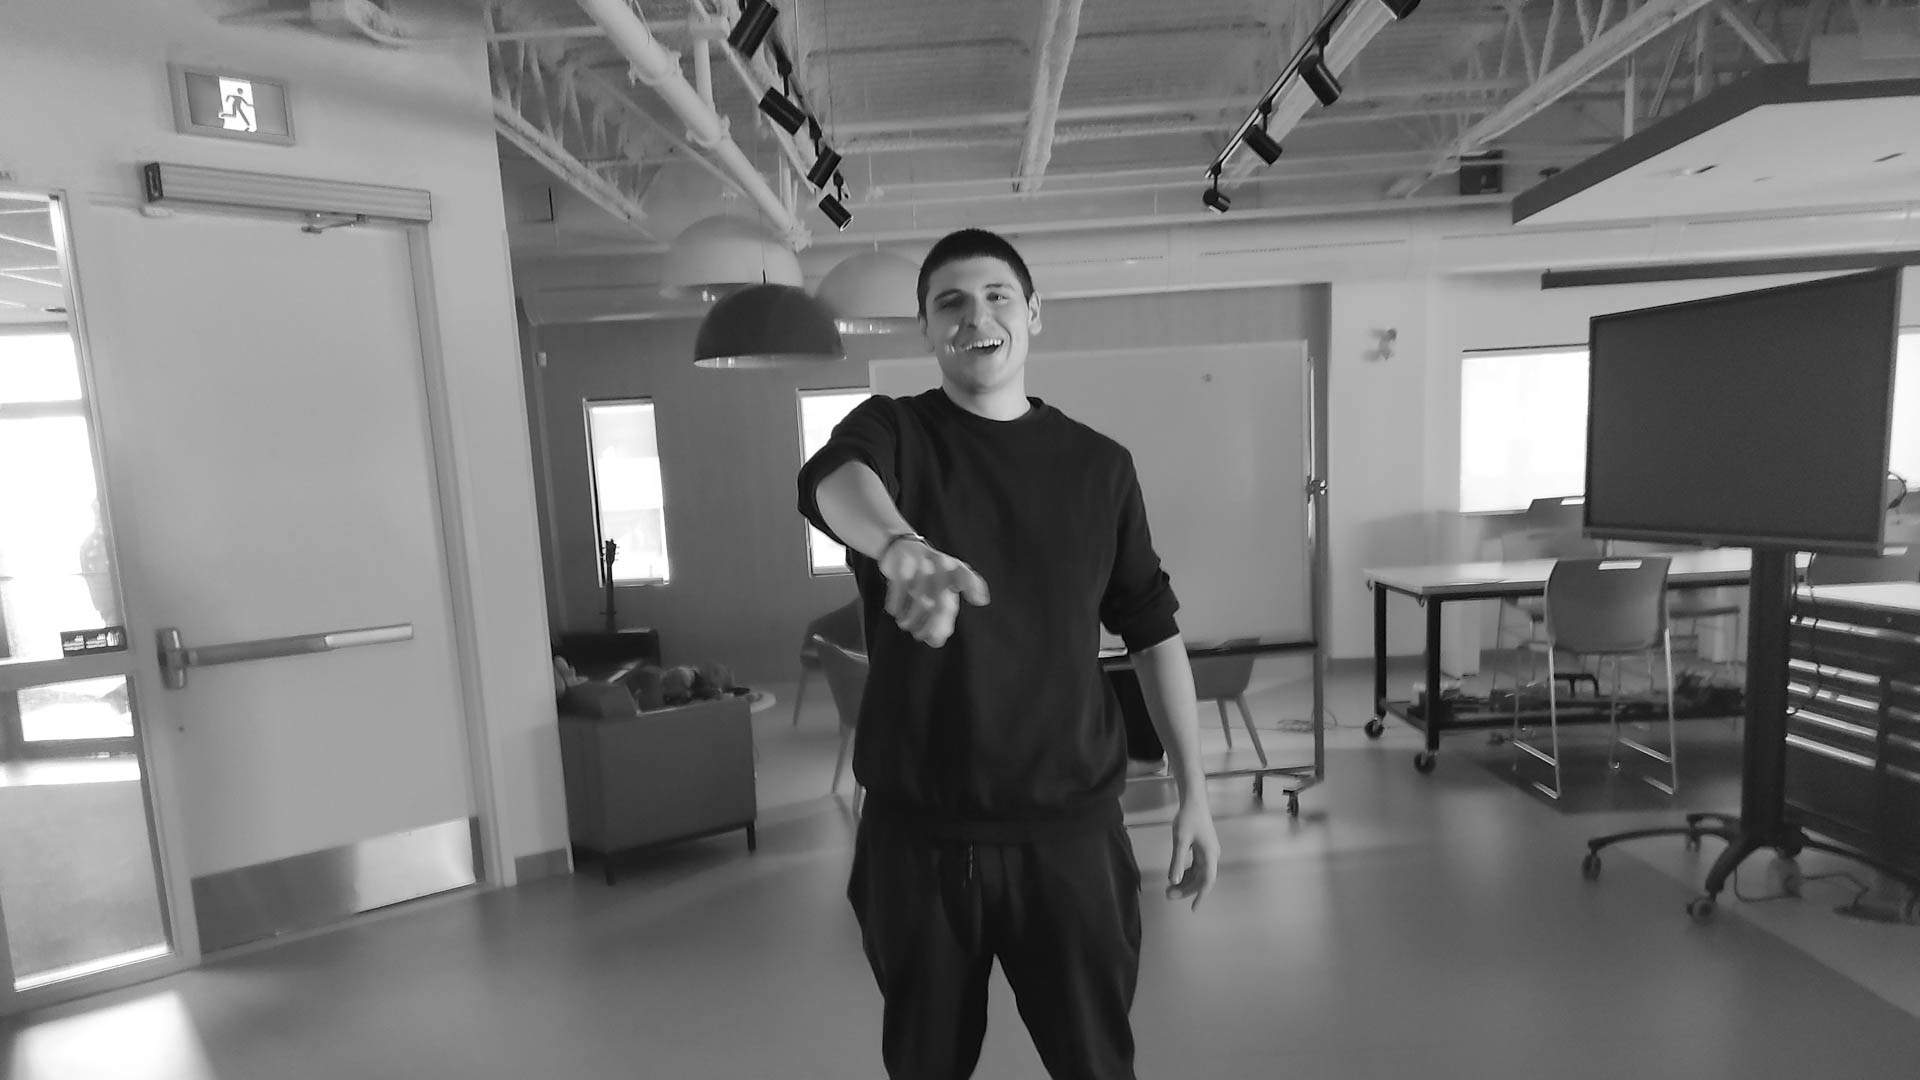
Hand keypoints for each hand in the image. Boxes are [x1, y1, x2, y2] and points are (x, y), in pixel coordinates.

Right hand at [879, 539, 990, 647]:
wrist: (901, 548)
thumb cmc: (926, 576)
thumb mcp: (940, 589)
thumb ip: (944, 616)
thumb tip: (937, 641)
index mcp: (954, 569)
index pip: (966, 577)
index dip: (973, 587)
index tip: (978, 602)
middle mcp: (941, 563)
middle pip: (941, 602)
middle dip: (931, 625)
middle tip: (920, 636)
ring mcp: (922, 562)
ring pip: (920, 598)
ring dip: (912, 618)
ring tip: (905, 625)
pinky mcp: (903, 562)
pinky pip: (901, 587)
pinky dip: (897, 604)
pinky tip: (895, 612)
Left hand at [1165, 795, 1218, 910]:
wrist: (1194, 800)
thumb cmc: (1188, 818)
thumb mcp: (1180, 841)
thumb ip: (1177, 862)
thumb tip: (1173, 881)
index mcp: (1210, 855)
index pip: (1207, 881)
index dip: (1200, 895)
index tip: (1193, 908)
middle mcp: (1212, 855)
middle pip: (1201, 879)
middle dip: (1186, 889)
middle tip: (1168, 895)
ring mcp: (1208, 852)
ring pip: (1198, 873)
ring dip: (1185, 881)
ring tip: (1169, 887)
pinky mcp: (1202, 847)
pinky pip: (1196, 865)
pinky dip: (1186, 872)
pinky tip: (1175, 875)